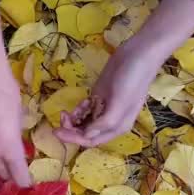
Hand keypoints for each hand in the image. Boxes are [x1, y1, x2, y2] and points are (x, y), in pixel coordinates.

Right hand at [0, 67, 31, 185]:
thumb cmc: (7, 93)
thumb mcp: (19, 119)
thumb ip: (16, 141)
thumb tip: (15, 150)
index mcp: (9, 149)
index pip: (19, 176)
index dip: (25, 181)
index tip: (29, 182)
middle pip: (3, 175)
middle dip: (11, 174)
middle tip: (18, 167)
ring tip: (3, 160)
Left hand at [54, 0, 193, 145]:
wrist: (137, 54)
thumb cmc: (131, 80)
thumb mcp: (120, 103)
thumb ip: (104, 122)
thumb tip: (86, 135)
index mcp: (118, 127)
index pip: (91, 140)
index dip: (73, 138)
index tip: (56, 131)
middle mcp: (111, 121)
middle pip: (85, 133)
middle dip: (70, 128)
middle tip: (61, 116)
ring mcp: (104, 108)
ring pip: (83, 122)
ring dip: (73, 120)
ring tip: (66, 110)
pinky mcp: (99, 96)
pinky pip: (85, 110)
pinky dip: (79, 109)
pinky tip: (81, 102)